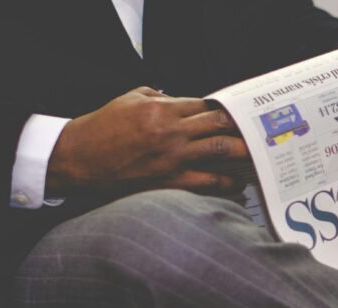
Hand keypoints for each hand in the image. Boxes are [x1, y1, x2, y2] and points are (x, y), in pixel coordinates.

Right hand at [46, 87, 249, 198]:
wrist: (77, 159)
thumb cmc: (101, 129)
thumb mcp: (129, 100)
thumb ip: (158, 96)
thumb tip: (179, 98)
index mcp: (162, 109)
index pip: (206, 105)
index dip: (225, 108)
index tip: (238, 113)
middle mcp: (171, 132)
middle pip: (220, 124)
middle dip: (242, 126)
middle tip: (260, 130)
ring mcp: (172, 158)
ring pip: (220, 150)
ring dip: (243, 152)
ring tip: (259, 154)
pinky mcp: (169, 181)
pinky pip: (207, 182)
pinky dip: (226, 182)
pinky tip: (237, 182)